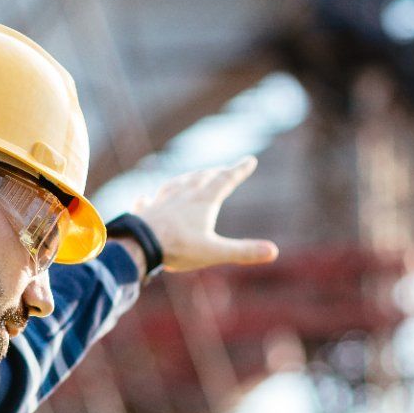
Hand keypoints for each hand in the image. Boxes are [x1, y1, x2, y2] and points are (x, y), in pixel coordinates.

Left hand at [127, 157, 277, 272]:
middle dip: (216, 173)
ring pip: (178, 183)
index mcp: (204, 201)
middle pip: (203, 178)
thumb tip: (274, 251)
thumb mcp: (215, 252)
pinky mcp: (145, 211)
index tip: (250, 160)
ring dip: (189, 179)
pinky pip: (149, 200)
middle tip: (224, 170)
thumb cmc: (179, 247)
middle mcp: (183, 194)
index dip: (239, 170)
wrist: (139, 244)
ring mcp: (162, 200)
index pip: (226, 180)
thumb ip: (244, 251)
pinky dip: (153, 197)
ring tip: (192, 177)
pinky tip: (147, 197)